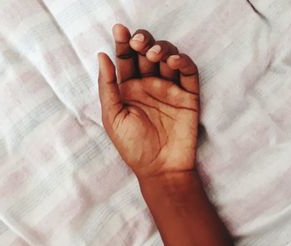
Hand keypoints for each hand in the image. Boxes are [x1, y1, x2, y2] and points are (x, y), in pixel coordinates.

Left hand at [98, 24, 199, 178]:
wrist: (160, 170)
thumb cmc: (133, 147)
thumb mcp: (112, 118)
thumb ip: (107, 87)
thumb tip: (102, 56)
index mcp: (129, 89)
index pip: (126, 59)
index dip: (123, 43)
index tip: (119, 30)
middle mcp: (149, 85)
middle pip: (147, 53)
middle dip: (143, 42)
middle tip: (139, 42)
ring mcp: (169, 89)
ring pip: (168, 58)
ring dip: (162, 49)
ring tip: (155, 54)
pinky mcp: (188, 96)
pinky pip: (188, 73)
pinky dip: (183, 62)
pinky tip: (173, 62)